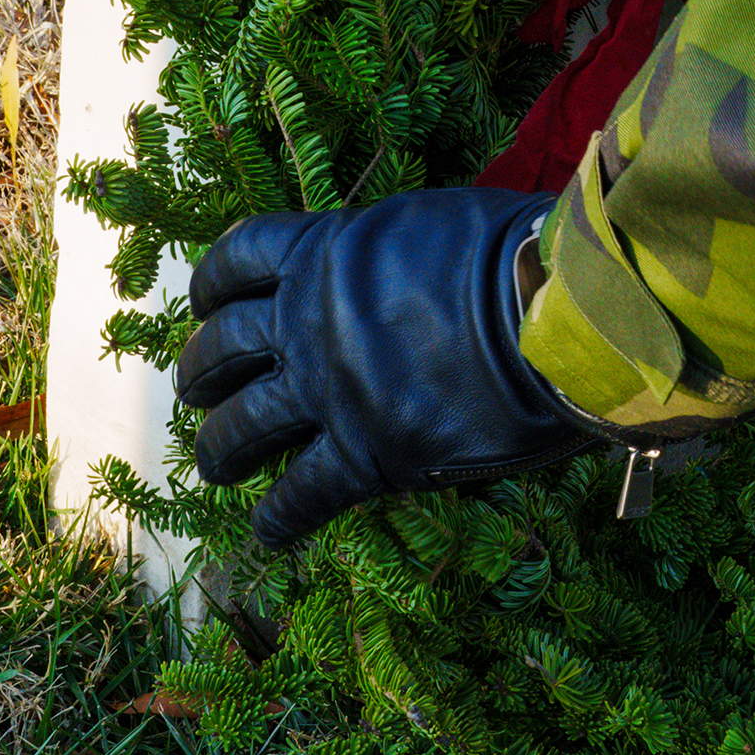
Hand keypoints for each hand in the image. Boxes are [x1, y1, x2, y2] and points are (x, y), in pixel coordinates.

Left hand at [176, 188, 602, 550]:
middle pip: (222, 348)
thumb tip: (389, 272)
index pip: (239, 257)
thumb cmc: (516, 251)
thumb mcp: (431, 224)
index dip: (213, 284)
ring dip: (219, 450)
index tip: (207, 304)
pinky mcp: (365, 454)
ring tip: (218, 466)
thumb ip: (387, 255)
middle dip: (202, 373)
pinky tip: (271, 530)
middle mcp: (310, 320)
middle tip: (200, 392)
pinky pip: (300, 497)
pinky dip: (277, 519)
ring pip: (240, 428)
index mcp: (328, 253)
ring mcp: (330, 391)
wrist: (553, 311)